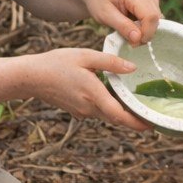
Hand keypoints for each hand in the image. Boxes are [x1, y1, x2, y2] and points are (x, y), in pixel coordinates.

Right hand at [23, 48, 149, 131]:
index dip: (137, 123)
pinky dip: (110, 109)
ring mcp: (82, 111)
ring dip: (122, 114)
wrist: (31, 77)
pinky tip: (116, 98)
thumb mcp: (86, 56)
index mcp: (93, 94)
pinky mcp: (77, 110)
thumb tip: (133, 68)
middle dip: (134, 121)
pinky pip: (98, 111)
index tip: (151, 126)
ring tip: (139, 108)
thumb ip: (111, 62)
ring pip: (107, 115)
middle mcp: (89, 107)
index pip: (119, 115)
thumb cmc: (57, 63)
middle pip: (116, 119)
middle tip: (152, 118)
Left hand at [78, 0, 161, 45]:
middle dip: (145, 34)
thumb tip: (138, 38)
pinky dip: (145, 27)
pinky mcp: (151, 2)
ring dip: (145, 31)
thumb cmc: (99, 1)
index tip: (134, 43)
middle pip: (156, 19)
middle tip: (130, 41)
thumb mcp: (105, 15)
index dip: (146, 33)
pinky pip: (154, 19)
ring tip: (129, 32)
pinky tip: (133, 26)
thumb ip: (122, 26)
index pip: (150, 16)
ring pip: (156, 20)